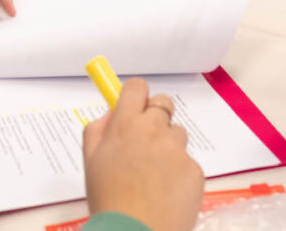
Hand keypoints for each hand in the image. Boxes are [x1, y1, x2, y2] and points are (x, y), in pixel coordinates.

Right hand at [83, 79, 203, 230]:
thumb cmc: (107, 198)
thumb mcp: (90, 159)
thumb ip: (98, 129)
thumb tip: (112, 113)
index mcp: (126, 124)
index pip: (137, 87)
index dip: (135, 96)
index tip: (133, 108)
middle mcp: (154, 130)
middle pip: (163, 104)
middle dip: (155, 118)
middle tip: (146, 142)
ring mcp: (178, 150)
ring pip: (177, 134)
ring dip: (168, 147)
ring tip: (155, 176)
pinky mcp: (195, 169)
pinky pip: (188, 162)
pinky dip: (179, 173)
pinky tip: (167, 192)